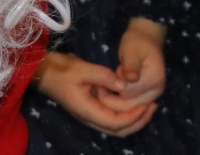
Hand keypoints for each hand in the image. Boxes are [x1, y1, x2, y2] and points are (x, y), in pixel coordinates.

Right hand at [34, 51, 155, 136]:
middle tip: (153, 107)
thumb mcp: (83, 69)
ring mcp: (90, 115)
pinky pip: (112, 119)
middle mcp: (89, 118)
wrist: (45, 73)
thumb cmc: (62, 71)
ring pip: (115, 127)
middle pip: (118, 131)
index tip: (147, 105)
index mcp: (87, 111)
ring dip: (134, 120)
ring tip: (148, 106)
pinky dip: (126, 115)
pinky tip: (135, 103)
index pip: (115, 123)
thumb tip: (124, 85)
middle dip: (138, 121)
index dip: (133, 116)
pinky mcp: (91, 109)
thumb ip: (104, 77)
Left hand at [106, 18, 167, 108]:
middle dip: (112, 99)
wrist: (145, 41)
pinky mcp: (145, 97)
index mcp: (154, 79)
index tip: (100, 81)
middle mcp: (156, 91)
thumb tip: (131, 79)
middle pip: (129, 106)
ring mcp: (152, 96)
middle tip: (97, 87)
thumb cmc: (137, 43)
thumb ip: (131, 65)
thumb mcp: (131, 50)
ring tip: (103, 88)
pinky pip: (129, 106)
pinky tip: (109, 91)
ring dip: (114, 101)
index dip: (112, 90)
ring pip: (128, 109)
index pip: (128, 94)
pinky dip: (118, 101)